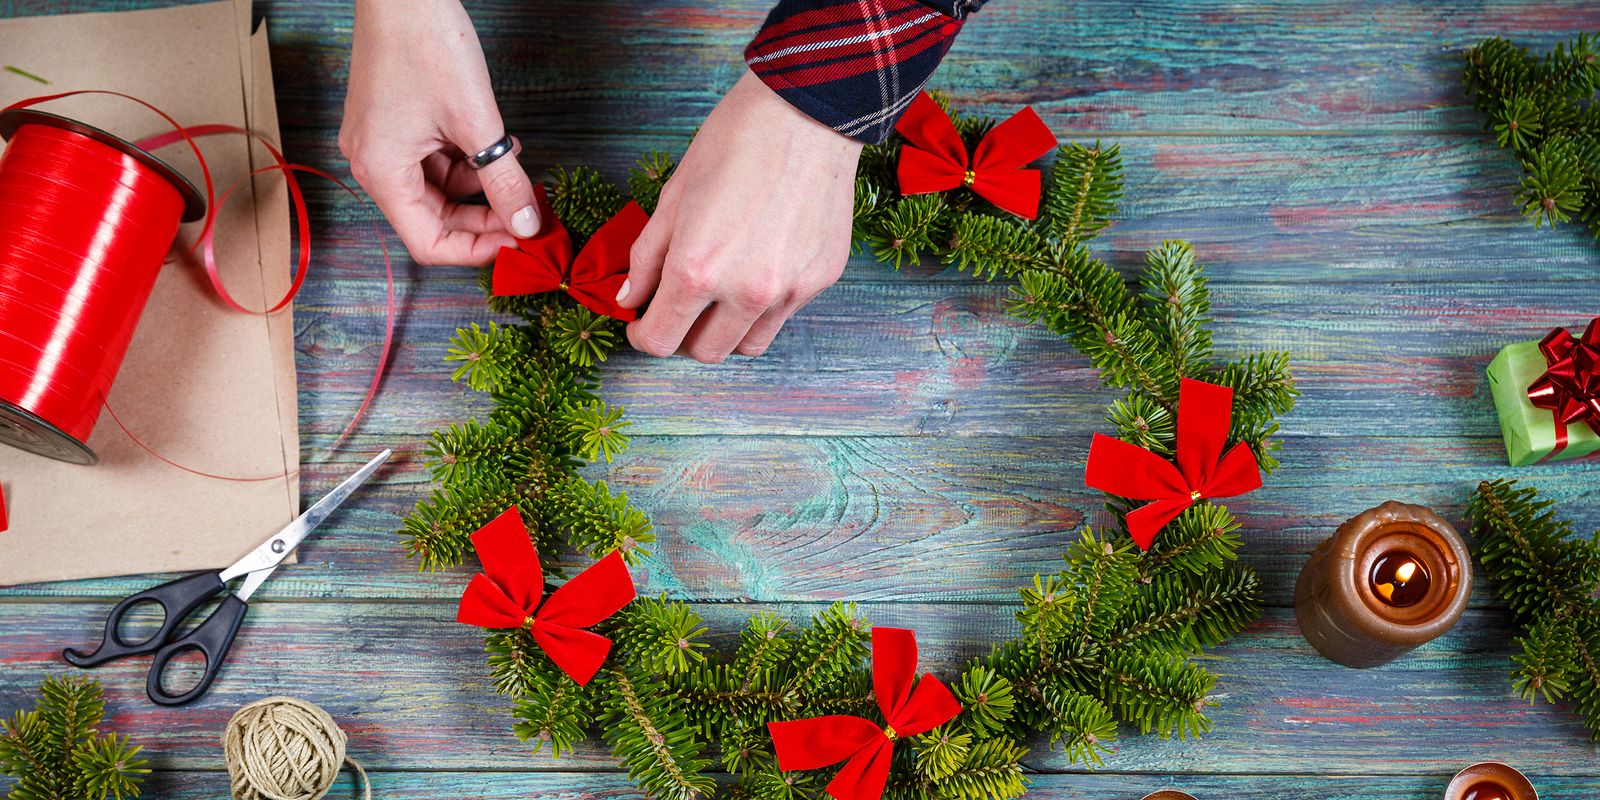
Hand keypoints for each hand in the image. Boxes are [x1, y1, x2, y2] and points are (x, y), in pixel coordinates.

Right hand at [339, 0, 537, 265]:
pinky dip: (467, 161)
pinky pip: (432, 160)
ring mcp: (381, 142)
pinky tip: (498, 146)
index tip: (515, 242)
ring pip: (437, 189)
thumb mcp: (477, 122)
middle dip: (483, 217)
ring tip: (517, 169)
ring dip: (480, 187)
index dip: (475, 250)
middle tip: (526, 212)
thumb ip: (504, 181)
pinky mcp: (393, 123)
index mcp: (381, 171)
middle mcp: (373, 162)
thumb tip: (526, 225)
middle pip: (433, 217)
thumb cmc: (426, 43)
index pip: (428, 242)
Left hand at [621, 70, 862, 361]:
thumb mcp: (674, 195)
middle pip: (705, 353)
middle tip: (680, 305)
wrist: (806, 111)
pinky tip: (761, 262)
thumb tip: (629, 296)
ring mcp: (789, 290)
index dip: (642, 334)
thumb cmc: (735, 140)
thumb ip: (648, 257)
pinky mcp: (821, 280)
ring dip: (727, 329)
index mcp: (697, 270)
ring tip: (722, 292)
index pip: (660, 340)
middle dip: (684, 334)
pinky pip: (784, 313)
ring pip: (748, 344)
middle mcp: (745, 292)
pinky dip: (765, 304)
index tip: (642, 321)